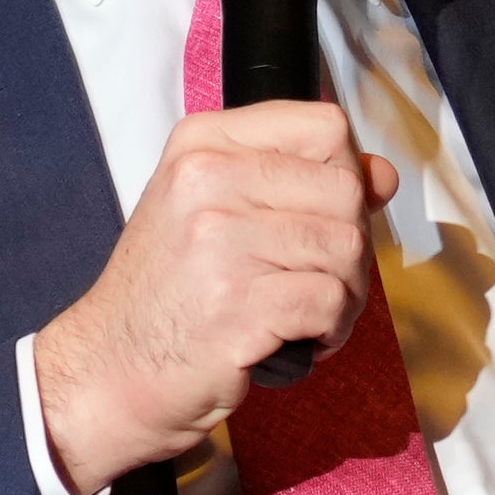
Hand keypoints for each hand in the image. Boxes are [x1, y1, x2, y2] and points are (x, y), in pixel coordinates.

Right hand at [33, 102, 399, 494]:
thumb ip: (298, 183)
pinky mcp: (238, 305)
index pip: (324, 126)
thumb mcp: (215, 211)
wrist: (112, 368)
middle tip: (319, 278)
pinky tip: (300, 339)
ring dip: (345, 293)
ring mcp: (220, 243)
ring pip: (347, 248)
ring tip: (308, 313)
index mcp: (203, 144)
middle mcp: (208, 180)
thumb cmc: (168, 292)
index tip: (325, 213)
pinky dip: (330, 329)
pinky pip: (330, 302)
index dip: (345, 173)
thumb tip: (381, 174)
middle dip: (351, 243)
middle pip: (345, 189)